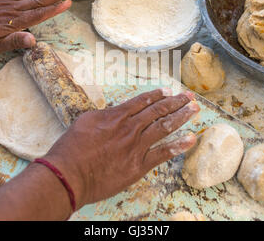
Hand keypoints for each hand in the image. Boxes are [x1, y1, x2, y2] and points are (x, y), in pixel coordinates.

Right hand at [45, 88, 199, 209]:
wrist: (69, 173)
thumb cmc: (72, 148)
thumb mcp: (85, 121)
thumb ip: (104, 115)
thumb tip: (114, 113)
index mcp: (116, 116)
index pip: (142, 101)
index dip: (157, 95)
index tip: (169, 91)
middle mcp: (130, 128)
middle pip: (157, 111)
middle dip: (175, 101)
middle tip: (189, 95)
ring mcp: (136, 146)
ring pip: (163, 127)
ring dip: (181, 116)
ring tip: (194, 109)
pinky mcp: (138, 165)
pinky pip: (162, 153)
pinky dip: (178, 146)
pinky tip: (190, 138)